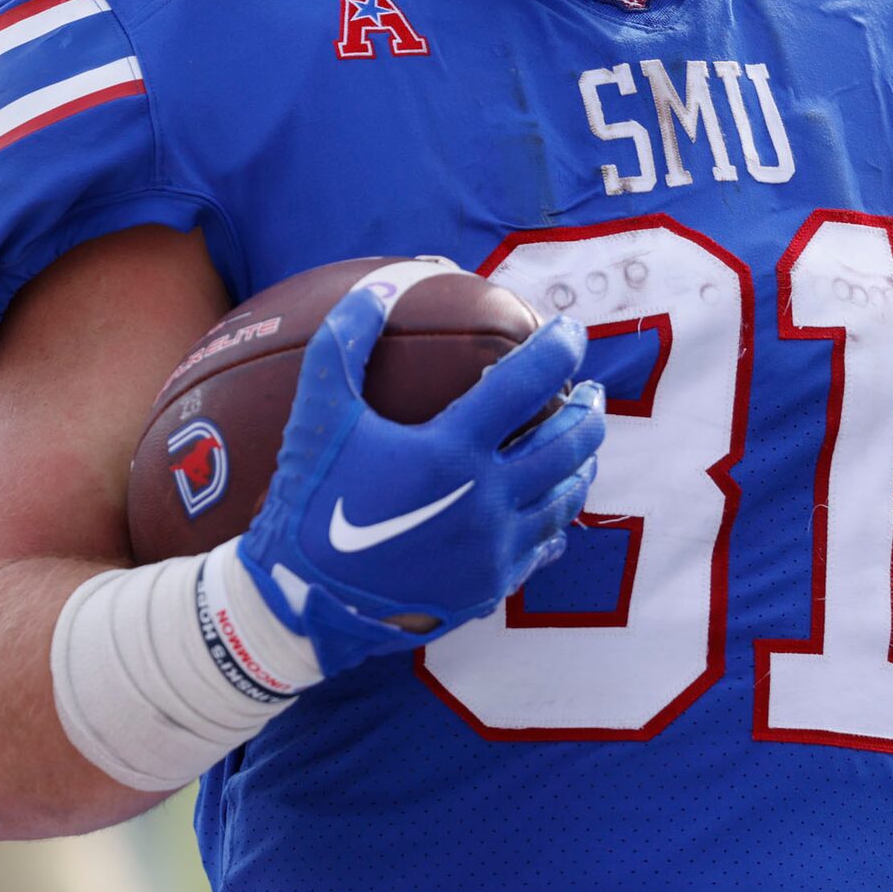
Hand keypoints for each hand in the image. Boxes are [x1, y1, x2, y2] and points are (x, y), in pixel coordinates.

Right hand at [238, 282, 602, 675]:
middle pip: (567, 444)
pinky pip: (542, 545)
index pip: (527, 383)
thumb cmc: (308, 503)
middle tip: (591, 391)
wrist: (301, 603)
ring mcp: (494, 549)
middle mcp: (486, 499)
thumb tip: (378, 288)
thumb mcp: (318, 417)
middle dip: (588, 410)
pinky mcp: (490, 586)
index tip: (570, 329)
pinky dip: (555, 516)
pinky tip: (553, 506)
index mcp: (451, 451)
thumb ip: (343, 344)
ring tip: (583, 443)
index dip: (558, 347)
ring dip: (582, 463)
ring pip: (566, 497)